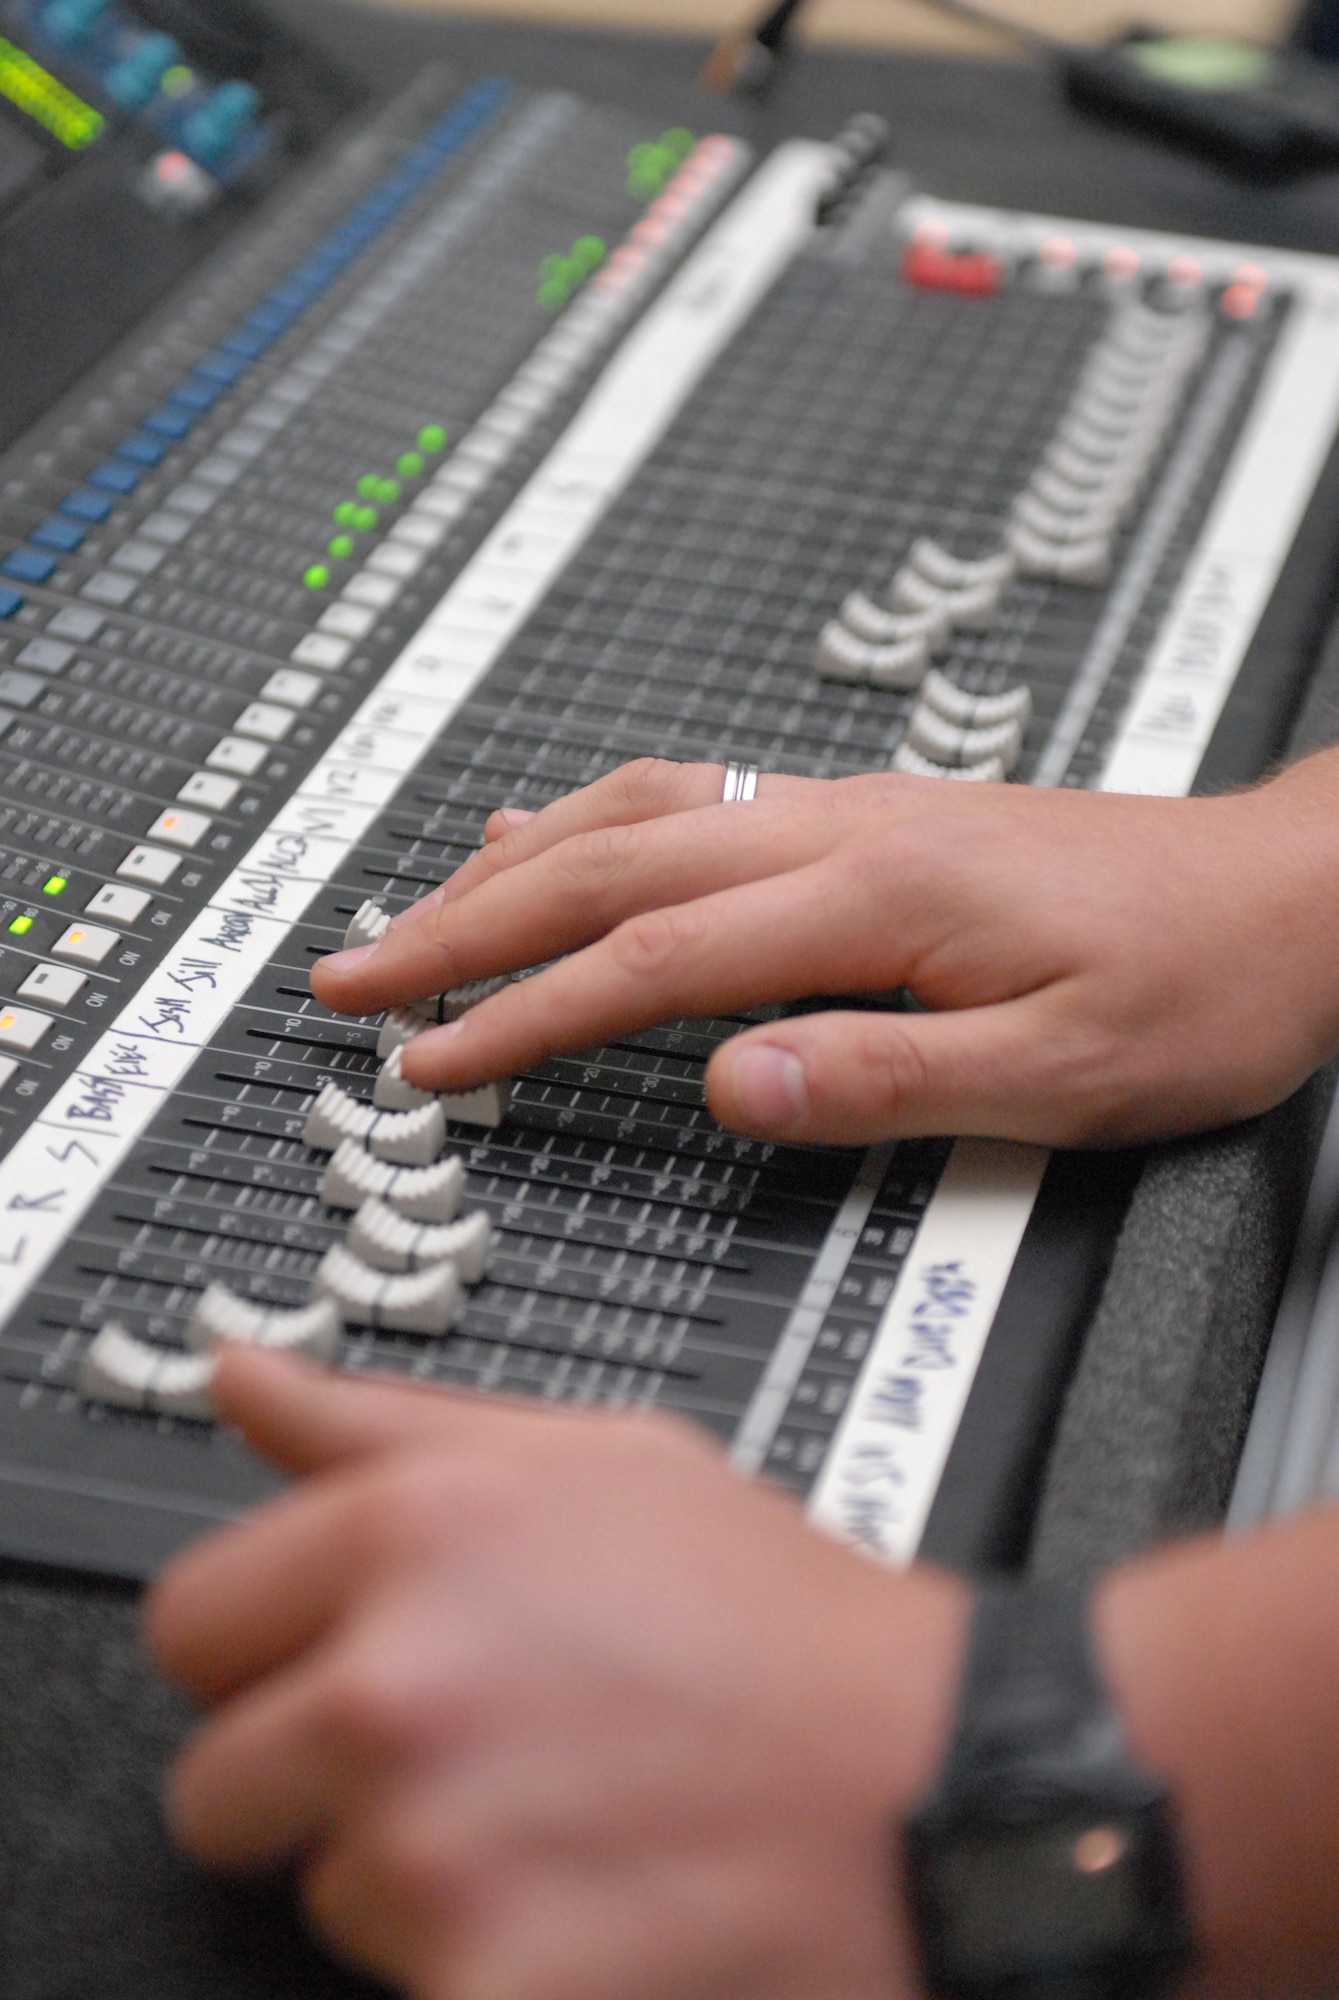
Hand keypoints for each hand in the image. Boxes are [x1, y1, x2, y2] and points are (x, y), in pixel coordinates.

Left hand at [149, 1347, 967, 1999]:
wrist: (934, 1788)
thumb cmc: (782, 1623)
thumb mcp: (600, 1460)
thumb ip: (388, 1424)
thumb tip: (243, 1374)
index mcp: (413, 1532)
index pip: (191, 1620)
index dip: (271, 1650)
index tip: (342, 1664)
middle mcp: (397, 1685)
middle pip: (220, 1782)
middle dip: (319, 1779)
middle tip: (468, 1757)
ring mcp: (432, 1849)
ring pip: (324, 1891)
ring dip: (419, 1876)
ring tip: (562, 1819)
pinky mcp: (481, 1988)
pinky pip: (412, 1984)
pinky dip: (488, 1966)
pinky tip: (590, 1903)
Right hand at [310, 752, 1338, 1147]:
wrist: (1289, 896)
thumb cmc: (1192, 988)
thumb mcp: (1063, 1074)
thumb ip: (884, 1080)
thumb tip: (725, 1087)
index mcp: (878, 900)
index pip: (652, 959)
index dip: (525, 1013)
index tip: (434, 1057)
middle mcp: (844, 833)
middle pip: (605, 866)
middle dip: (463, 926)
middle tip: (352, 975)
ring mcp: (849, 811)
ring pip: (634, 814)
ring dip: (507, 865)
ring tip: (411, 913)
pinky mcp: (866, 814)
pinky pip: (692, 791)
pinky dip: (594, 812)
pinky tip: (549, 827)